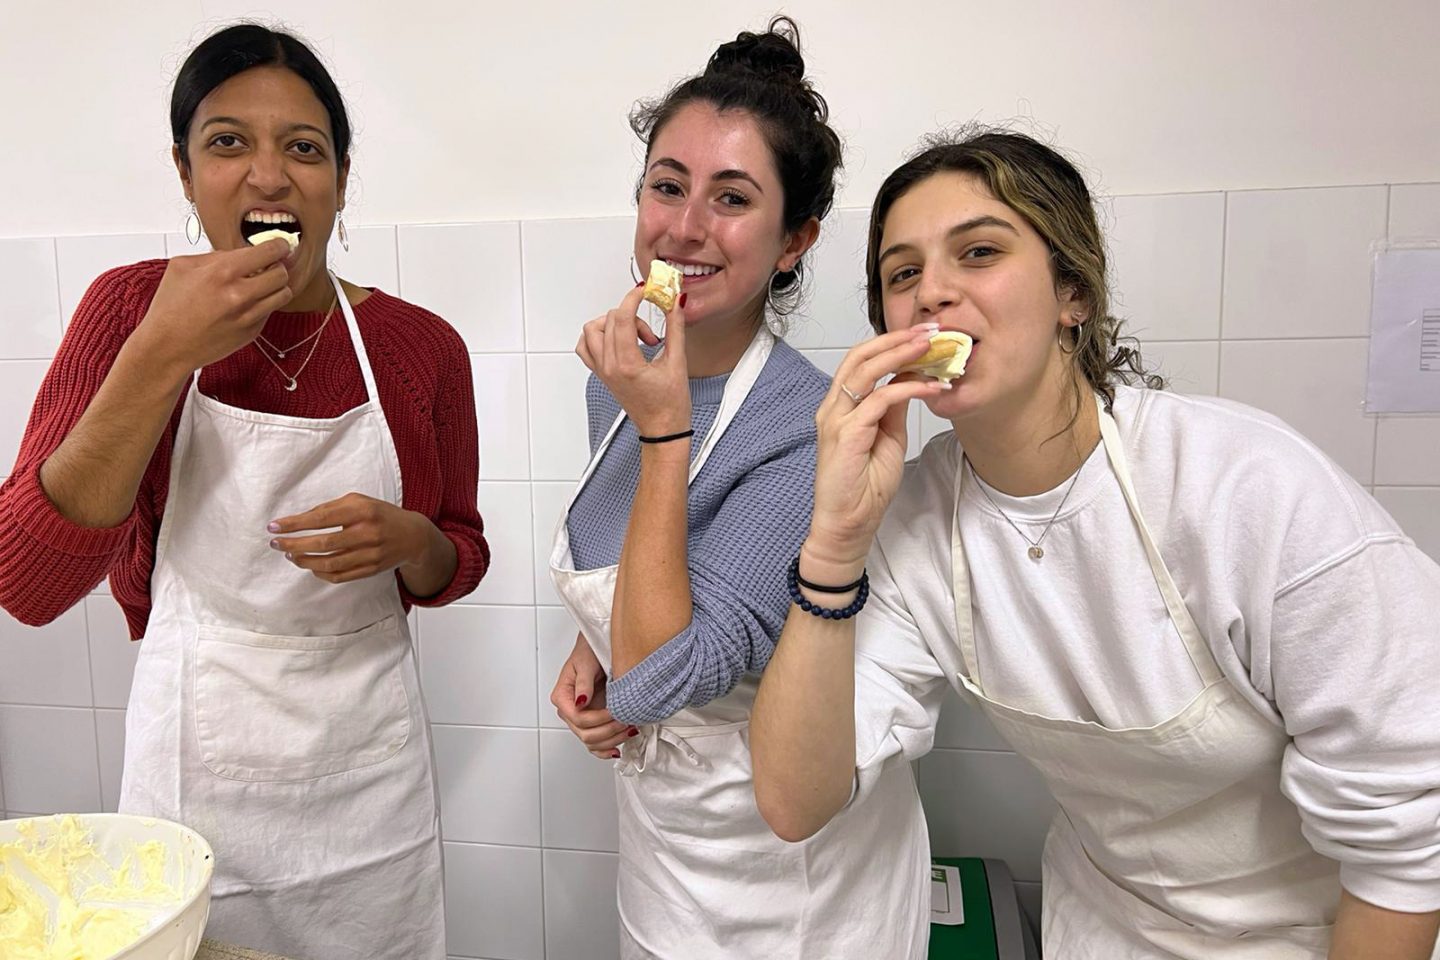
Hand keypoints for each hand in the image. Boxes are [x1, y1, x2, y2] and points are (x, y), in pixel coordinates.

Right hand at [134, 239, 293, 377]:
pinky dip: (265, 304)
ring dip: (276, 286)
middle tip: (269, 266)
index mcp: (222, 272)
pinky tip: (248, 303)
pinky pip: (271, 311)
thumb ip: (215, 255)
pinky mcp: (252, 332)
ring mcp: (248, 315)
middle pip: (282, 273)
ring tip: (262, 284)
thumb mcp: (182, 267)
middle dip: (277, 266)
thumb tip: (241, 252)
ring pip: (284, 294)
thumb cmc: (170, 306)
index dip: (279, 246)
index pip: (269, 252)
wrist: (167, 346)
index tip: (280, 245)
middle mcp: (239, 294)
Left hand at [269, 492, 432, 584]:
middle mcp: (367, 533)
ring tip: (290, 555)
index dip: (295, 523)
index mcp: (362, 511)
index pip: (321, 518)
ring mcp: (370, 554)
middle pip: (323, 543)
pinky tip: (310, 566)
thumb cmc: (380, 515)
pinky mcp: (370, 570)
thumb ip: (331, 507)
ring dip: (304, 561)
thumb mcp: (359, 501)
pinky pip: (339, 576)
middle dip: (294, 545)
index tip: (274, 526)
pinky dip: (320, 573)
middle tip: (276, 544)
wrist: (413, 536)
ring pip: (329, 564)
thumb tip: (299, 520)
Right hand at [550, 632, 637, 759]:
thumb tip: (581, 701)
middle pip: (585, 734)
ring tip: (629, 729)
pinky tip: (617, 749)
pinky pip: (595, 744)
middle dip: (609, 731)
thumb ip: (583, 682)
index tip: (615, 710)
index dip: (598, 719)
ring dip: (612, 740)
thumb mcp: (585, 662)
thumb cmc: (589, 651)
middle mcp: (570, 711)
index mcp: (562, 697)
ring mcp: (581, 718)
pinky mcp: (593, 722)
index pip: (578, 718)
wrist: (599, 647)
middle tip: (627, 721)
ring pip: (592, 742)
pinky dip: (605, 749)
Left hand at [575, 284, 689, 436]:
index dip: (633, 298)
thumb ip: (675, 328)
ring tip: (633, 334)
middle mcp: (609, 367)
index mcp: (627, 365)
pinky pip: (586, 347)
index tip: (644, 292)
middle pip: (610, 320)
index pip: (622, 318)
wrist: (662, 430)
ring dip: (612, 323)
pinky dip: (597, 336)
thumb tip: (675, 303)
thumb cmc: (670, 406)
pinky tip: (617, 340)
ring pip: (592, 330)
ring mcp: (602, 371)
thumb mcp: (678, 363)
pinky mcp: (601, 374)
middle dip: (632, 315)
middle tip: (652, 330)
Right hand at [804, 324, 949, 578]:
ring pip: (865, 371)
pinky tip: (930, 386)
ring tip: (930, 346)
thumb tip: (908, 383)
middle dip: (895, 339)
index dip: (890, 344)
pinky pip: (878, 400)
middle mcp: (832, 408)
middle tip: (929, 330)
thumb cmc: (864, 488)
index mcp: (840, 408)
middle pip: (858, 356)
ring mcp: (836, 421)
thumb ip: (892, 411)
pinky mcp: (846, 435)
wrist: (847, 525)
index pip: (861, 362)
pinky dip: (906, 388)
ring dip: (900, 354)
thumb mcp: (887, 439)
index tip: (923, 335)